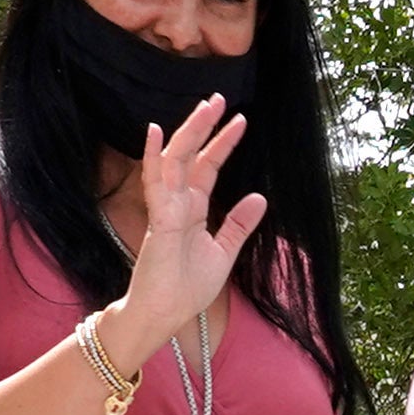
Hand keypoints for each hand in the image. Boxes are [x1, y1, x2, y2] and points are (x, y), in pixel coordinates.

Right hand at [106, 97, 262, 363]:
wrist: (163, 316)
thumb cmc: (186, 289)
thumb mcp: (223, 253)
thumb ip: (238, 225)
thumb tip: (259, 197)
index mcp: (192, 209)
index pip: (207, 167)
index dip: (222, 143)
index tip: (241, 120)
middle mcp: (177, 203)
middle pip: (189, 156)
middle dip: (204, 126)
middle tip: (219, 97)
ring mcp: (165, 210)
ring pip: (174, 161)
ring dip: (188, 133)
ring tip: (205, 106)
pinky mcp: (159, 222)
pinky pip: (155, 185)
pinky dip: (153, 158)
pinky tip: (153, 132)